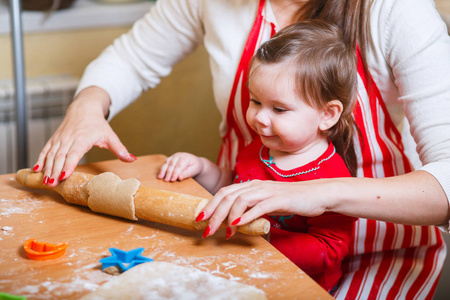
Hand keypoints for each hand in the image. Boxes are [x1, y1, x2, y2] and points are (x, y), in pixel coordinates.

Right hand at [33, 87, 135, 186]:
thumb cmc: (98, 124)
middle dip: (54, 170)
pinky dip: (40, 160)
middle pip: (60, 156)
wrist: (84, 107)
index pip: (74, 153)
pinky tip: (36, 170)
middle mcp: (69, 138)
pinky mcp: (54, 139)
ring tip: (44, 182)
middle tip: (52, 184)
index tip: (64, 176)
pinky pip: (45, 150)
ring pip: (51, 154)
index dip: (68, 165)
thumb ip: (120, 149)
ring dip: (47, 168)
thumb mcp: (110, 136)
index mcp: (82, 138)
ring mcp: (60, 138)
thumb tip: (132, 159)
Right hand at [158, 152, 203, 181]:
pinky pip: (165, 164)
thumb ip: (187, 173)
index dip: (175, 173)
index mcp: (186, 157)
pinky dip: (162, 169)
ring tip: (160, 178)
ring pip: (167, 163)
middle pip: (172, 164)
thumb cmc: (195, 167)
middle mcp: (178, 155)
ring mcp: (173, 156)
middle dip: (168, 173)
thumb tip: (179, 178)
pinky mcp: (170, 159)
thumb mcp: (194, 170)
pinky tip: (160, 175)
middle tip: (166, 180)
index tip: (172, 180)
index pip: (179, 166)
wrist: (195, 162)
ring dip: (163, 171)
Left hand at [199, 179, 328, 237]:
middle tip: (204, 229)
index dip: (210, 204)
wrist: (316, 195)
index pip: (225, 192)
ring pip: (239, 201)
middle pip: (227, 196)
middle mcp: (256, 185)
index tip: (200, 219)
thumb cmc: (291, 200)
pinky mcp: (279, 200)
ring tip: (223, 232)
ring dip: (227, 217)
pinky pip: (258, 207)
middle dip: (213, 213)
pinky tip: (237, 225)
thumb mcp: (267, 203)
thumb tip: (235, 221)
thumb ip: (251, 208)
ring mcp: (267, 191)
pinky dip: (246, 216)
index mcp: (251, 185)